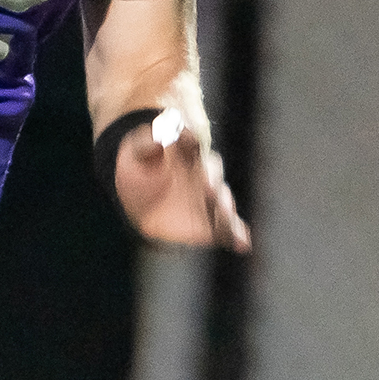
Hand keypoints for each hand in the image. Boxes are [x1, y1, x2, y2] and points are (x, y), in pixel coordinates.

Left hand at [112, 118, 249, 251]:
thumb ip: (146, 145)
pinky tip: (242, 243)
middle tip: (206, 186)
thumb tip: (157, 139)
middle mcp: (204, 173)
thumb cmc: (139, 168)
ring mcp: (210, 198)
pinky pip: (227, 229)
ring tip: (224, 213)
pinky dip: (236, 235)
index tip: (186, 137)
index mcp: (186, 152)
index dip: (190, 139)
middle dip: (211, 179)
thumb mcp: (136, 153)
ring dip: (225, 208)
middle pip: (212, 173)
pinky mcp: (211, 222)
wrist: (138, 200)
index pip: (192, 142)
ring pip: (222, 201)